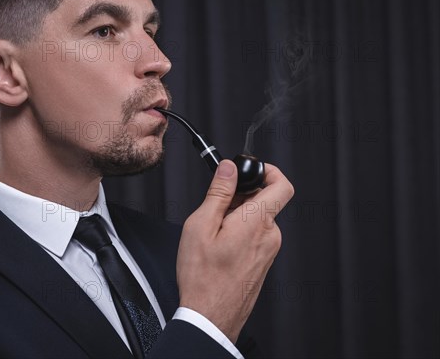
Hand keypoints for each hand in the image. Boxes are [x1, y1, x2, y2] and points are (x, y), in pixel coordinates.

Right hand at [176, 159, 293, 342]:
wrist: (210, 315)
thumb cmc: (203, 277)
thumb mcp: (201, 225)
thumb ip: (219, 193)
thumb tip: (229, 168)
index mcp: (256, 221)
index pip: (282, 184)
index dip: (269, 170)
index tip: (251, 168)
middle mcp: (269, 235)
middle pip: (265, 200)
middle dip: (242, 196)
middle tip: (217, 206)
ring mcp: (269, 250)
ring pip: (258, 218)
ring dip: (238, 216)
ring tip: (214, 232)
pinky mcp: (264, 261)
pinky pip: (256, 235)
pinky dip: (240, 231)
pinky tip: (220, 245)